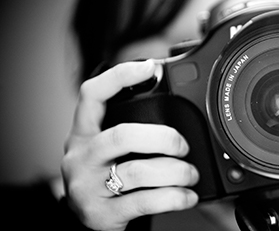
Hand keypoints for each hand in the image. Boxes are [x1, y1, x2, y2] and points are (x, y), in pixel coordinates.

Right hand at [61, 60, 199, 230]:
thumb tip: (174, 102)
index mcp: (83, 133)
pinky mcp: (102, 214)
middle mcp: (81, 157)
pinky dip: (173, 197)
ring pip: (138, 171)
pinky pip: (144, 201)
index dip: (120, 77)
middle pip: (123, 135)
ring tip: (191, 174)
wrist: (88, 221)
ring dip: (175, 172)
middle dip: (163, 138)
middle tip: (183, 146)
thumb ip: (130, 128)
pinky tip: (186, 196)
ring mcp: (88, 187)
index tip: (149, 67)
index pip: (92, 95)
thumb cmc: (105, 177)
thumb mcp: (106, 149)